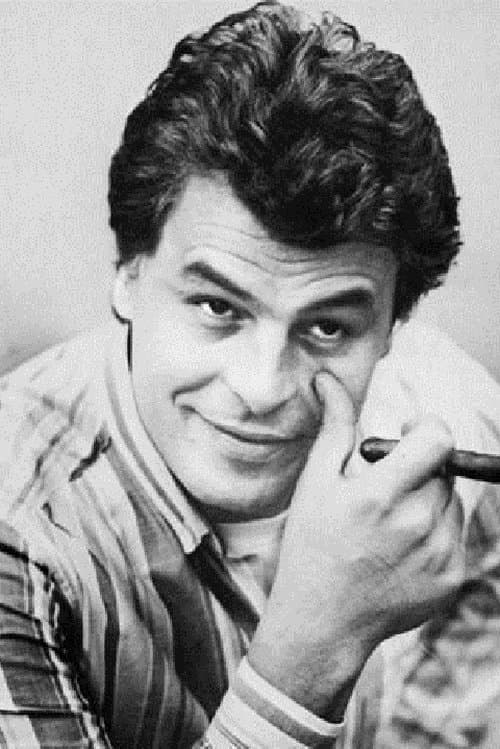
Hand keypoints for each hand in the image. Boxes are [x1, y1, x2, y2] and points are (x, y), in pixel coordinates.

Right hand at [248, 372, 463, 719]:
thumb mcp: (316, 483)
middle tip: (384, 490)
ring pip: (450, 502)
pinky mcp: (452, 578)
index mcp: (381, 495)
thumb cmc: (311, 546)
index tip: (405, 435)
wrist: (321, 622)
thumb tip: (327, 380)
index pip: (438, 438)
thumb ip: (334, 427)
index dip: (425, 428)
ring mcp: (439, 555)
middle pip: (443, 469)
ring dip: (427, 501)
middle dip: (418, 468)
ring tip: (388, 525)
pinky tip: (398, 550)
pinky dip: (433, 534)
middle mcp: (417, 524)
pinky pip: (454, 535)